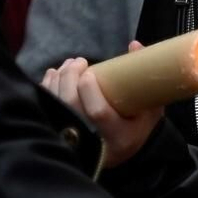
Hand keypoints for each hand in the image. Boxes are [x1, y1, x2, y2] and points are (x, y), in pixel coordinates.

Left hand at [40, 42, 162, 166]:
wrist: (121, 152)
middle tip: (78, 62)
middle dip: (70, 78)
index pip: (97, 112)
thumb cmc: (138, 126)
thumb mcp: (150, 106)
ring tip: (67, 65)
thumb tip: (134, 45)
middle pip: (72, 107)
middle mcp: (94, 142)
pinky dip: (46, 89)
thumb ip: (145, 77)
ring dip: (57, 80)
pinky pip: (46, 111)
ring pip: (56, 108)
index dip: (89, 89)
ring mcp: (75, 142)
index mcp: (118, 136)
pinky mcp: (61, 137)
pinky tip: (53, 74)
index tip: (89, 70)